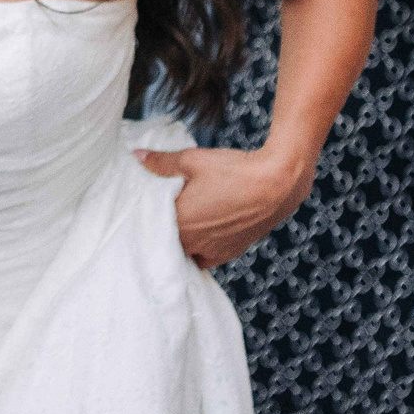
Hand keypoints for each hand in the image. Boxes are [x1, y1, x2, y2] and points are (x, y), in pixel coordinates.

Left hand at [133, 144, 313, 267]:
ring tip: (181, 226)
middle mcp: (192, 243)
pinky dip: (200, 251)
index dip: (146, 217)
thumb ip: (161, 162)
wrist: (276, 185)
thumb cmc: (233, 170)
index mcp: (178, 223)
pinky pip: (206, 259)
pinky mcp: (230, 253)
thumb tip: (137, 155)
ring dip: (181, 243)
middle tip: (162, 214)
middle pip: (167, 242)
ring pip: (186, 253)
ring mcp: (212, 251)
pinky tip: (200, 237)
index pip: (151, 227)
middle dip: (163, 230)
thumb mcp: (192, 160)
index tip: (141, 208)